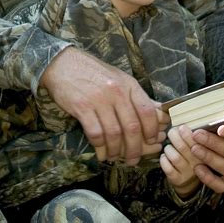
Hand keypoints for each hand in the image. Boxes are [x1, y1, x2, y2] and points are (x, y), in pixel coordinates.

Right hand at [40, 47, 159, 164]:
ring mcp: (99, 99)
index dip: (151, 130)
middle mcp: (116, 92)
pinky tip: (101, 152)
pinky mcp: (82, 107)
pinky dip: (100, 147)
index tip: (152, 142)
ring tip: (115, 157)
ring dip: (116, 151)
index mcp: (128, 84)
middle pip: (132, 127)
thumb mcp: (119, 78)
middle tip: (133, 159)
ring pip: (114, 134)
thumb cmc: (94, 72)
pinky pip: (96, 134)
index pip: (147, 111)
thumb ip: (136, 96)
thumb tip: (158, 112)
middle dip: (135, 148)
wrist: (64, 64)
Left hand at [160, 125, 200, 197]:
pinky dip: (164, 160)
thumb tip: (183, 121)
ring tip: (168, 147)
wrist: (189, 179)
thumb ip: (195, 134)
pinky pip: (168, 168)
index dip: (186, 132)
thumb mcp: (198, 145)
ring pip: (175, 157)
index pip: (197, 141)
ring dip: (168, 149)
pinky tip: (165, 157)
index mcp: (205, 152)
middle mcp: (198, 163)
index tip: (182, 127)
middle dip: (174, 136)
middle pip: (183, 147)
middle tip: (172, 132)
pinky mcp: (178, 179)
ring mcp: (188, 172)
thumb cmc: (191, 155)